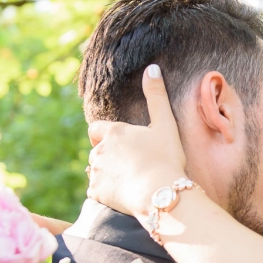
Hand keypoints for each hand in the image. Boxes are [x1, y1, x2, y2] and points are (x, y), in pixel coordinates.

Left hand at [86, 64, 188, 217]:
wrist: (161, 193)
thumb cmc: (166, 158)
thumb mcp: (165, 124)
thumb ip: (157, 96)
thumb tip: (152, 68)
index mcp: (114, 132)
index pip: (96, 129)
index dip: (104, 135)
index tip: (118, 144)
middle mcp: (100, 150)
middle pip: (97, 151)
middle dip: (109, 156)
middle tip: (131, 165)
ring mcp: (96, 172)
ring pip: (96, 171)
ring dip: (107, 174)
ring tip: (129, 181)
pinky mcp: (97, 192)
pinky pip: (96, 191)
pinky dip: (106, 192)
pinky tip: (123, 194)